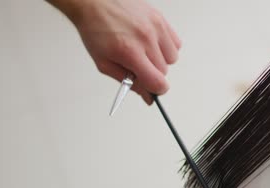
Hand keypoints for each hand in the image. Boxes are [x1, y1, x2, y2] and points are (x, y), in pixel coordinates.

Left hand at [65, 0, 181, 103]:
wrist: (94, 2)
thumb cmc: (96, 29)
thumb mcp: (104, 63)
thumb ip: (128, 82)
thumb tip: (147, 96)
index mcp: (130, 52)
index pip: (157, 82)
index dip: (156, 91)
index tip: (152, 90)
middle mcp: (146, 38)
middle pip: (164, 72)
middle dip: (152, 73)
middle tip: (138, 65)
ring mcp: (155, 27)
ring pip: (172, 58)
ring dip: (161, 60)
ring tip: (145, 52)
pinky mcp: (160, 19)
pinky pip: (176, 43)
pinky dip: (166, 47)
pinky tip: (152, 43)